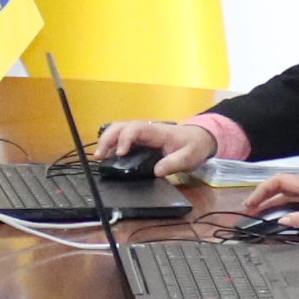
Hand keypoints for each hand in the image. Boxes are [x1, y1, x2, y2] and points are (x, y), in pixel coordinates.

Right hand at [91, 117, 217, 178]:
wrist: (199, 138)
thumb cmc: (193, 146)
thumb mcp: (188, 157)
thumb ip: (173, 163)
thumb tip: (156, 171)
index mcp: (156, 132)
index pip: (135, 129)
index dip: (125, 139)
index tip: (120, 154)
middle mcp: (146, 130)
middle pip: (121, 126)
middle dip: (108, 139)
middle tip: (99, 156)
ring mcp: (141, 134)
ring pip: (118, 130)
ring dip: (106, 141)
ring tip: (99, 157)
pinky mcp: (139, 140)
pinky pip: (122, 138)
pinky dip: (111, 145)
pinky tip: (106, 157)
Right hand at [243, 178, 298, 233]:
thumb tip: (281, 221)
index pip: (280, 181)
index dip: (263, 190)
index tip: (252, 203)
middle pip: (279, 186)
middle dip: (262, 196)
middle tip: (249, 210)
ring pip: (285, 194)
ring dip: (270, 202)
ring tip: (258, 215)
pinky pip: (294, 201)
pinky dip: (281, 206)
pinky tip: (277, 217)